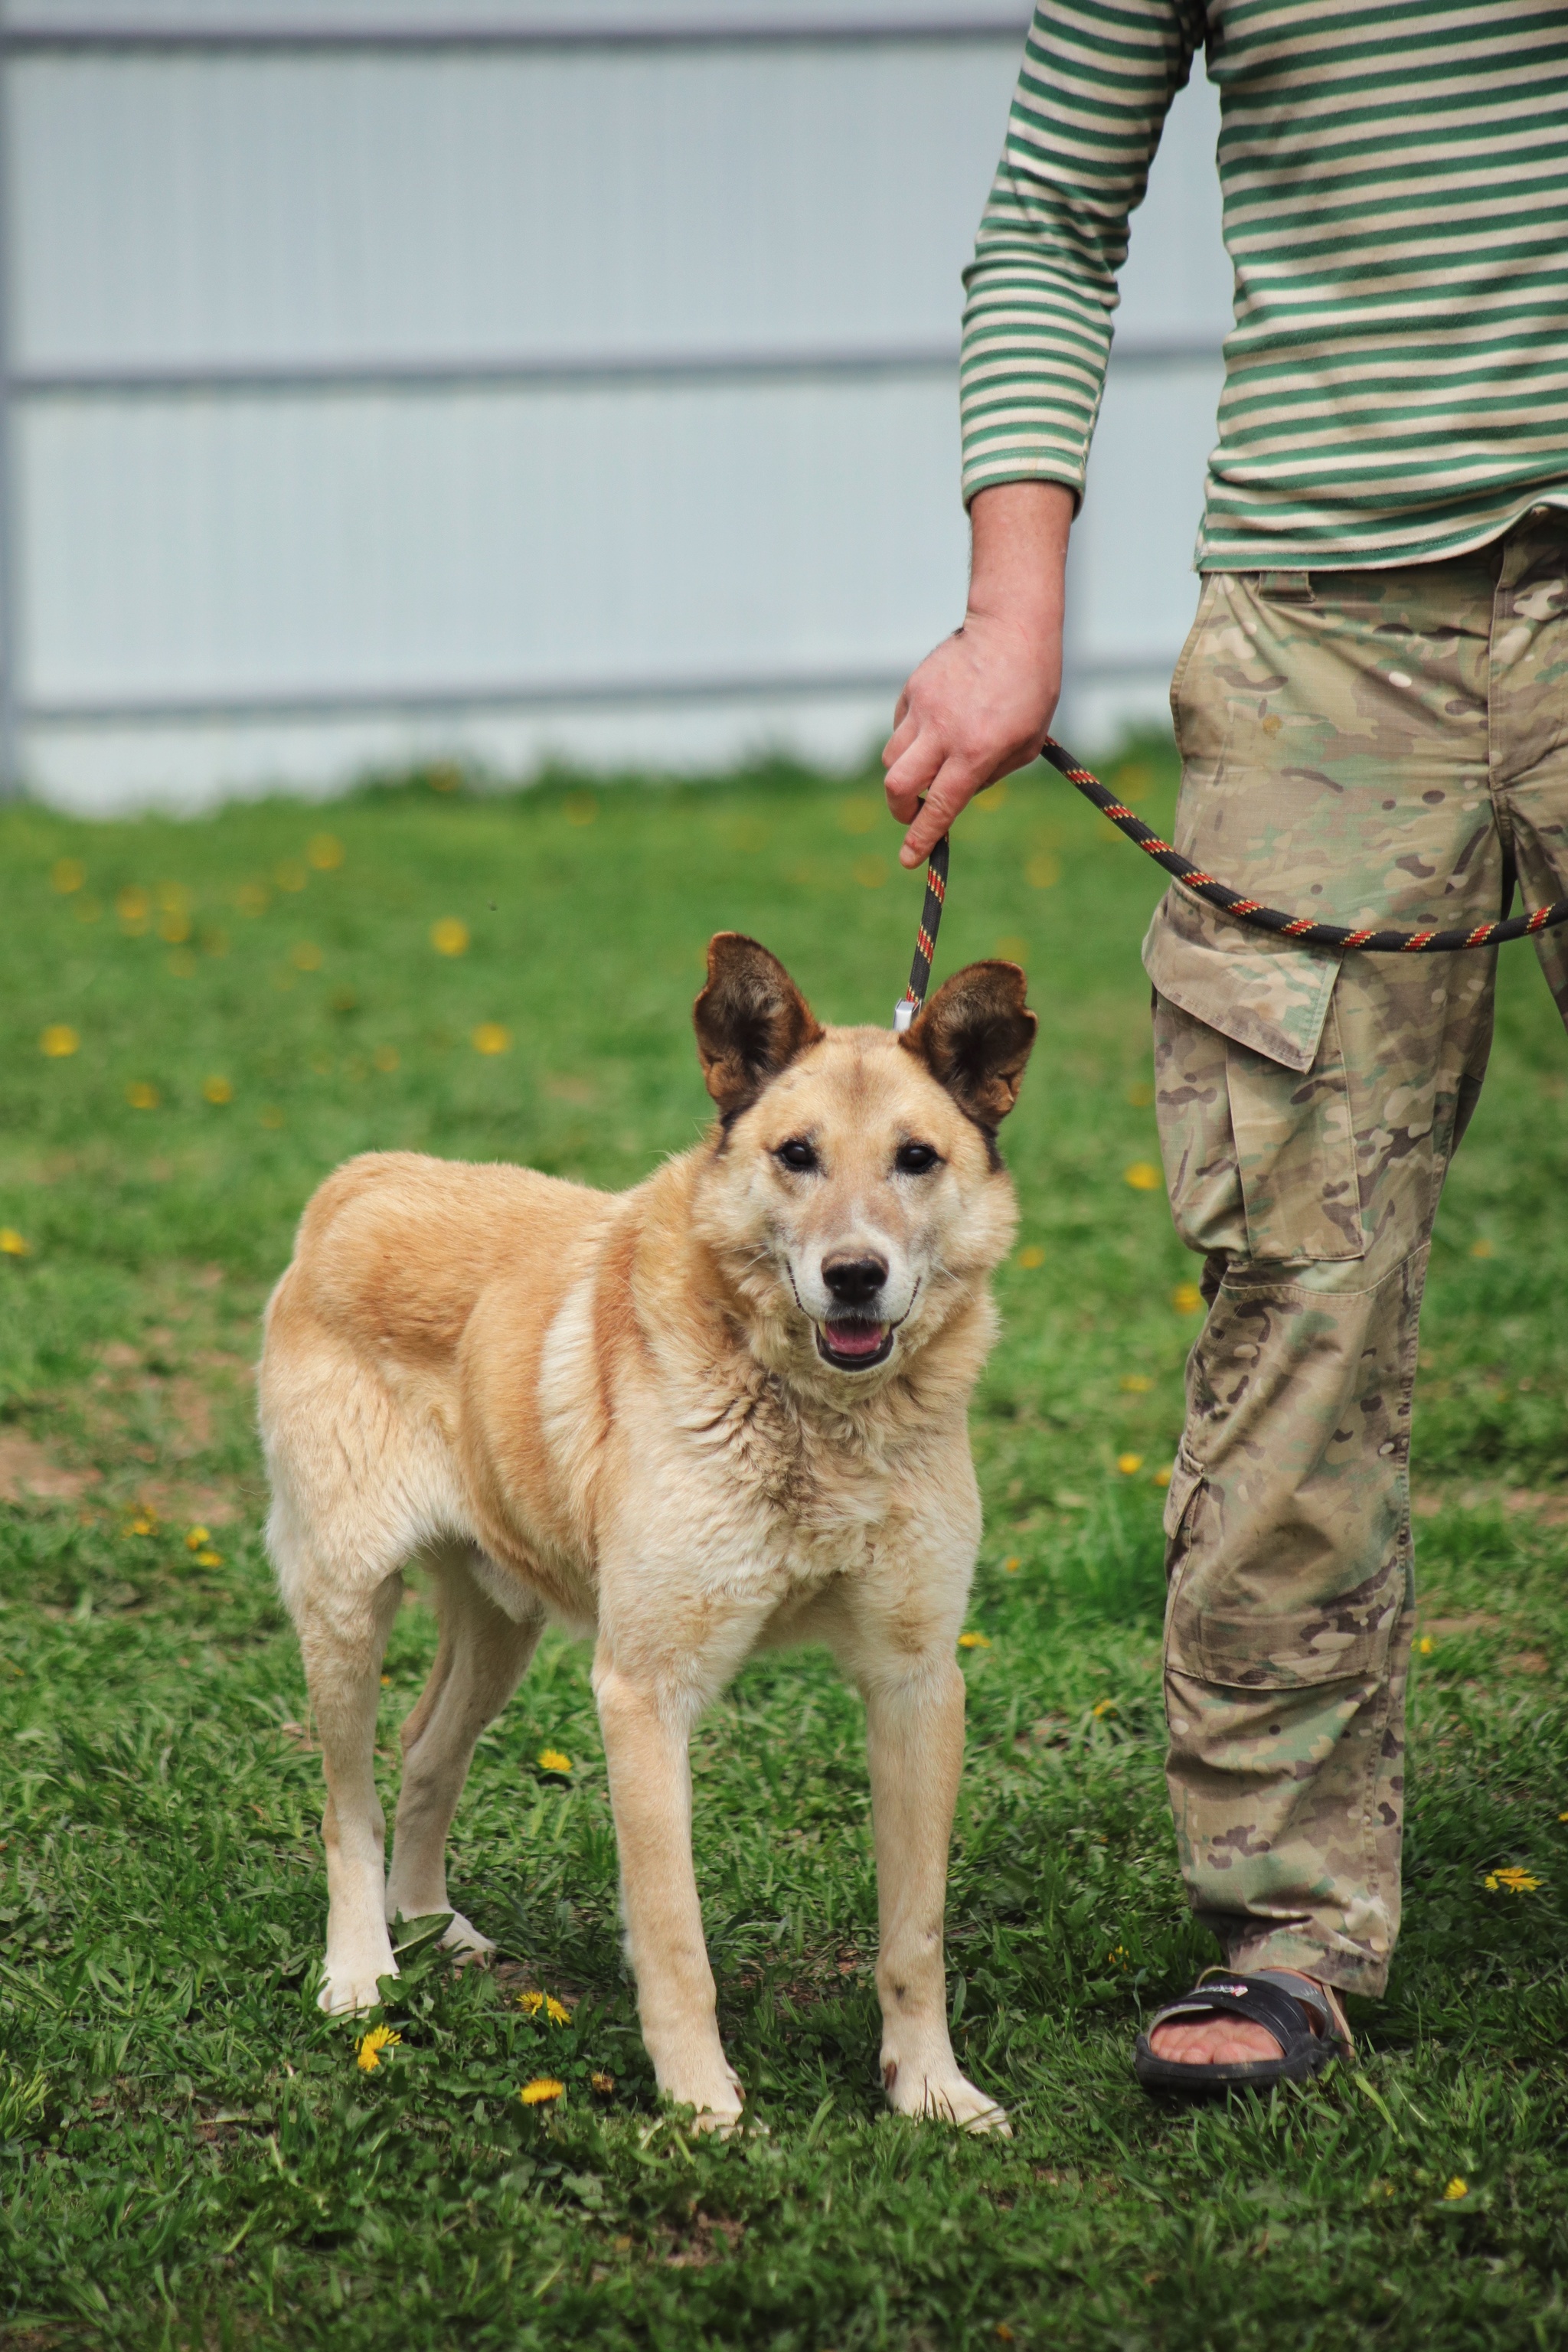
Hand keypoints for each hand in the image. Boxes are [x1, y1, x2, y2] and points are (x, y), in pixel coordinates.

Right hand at [883, 481, 1072, 867]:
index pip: (939, 806)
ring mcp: (924, 708)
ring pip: (892, 757)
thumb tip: (954, 797)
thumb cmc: (1031, 688)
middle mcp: (944, 732)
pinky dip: (911, 739)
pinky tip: (936, 726)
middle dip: (899, 809)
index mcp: (976, 751)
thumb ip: (989, 774)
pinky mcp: (914, 688)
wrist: (1012, 627)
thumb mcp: (1025, 743)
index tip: (909, 860)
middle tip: (911, 812)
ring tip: (932, 764)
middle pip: (896, 785)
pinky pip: (901, 726)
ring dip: (905, 773)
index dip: (921, 838)